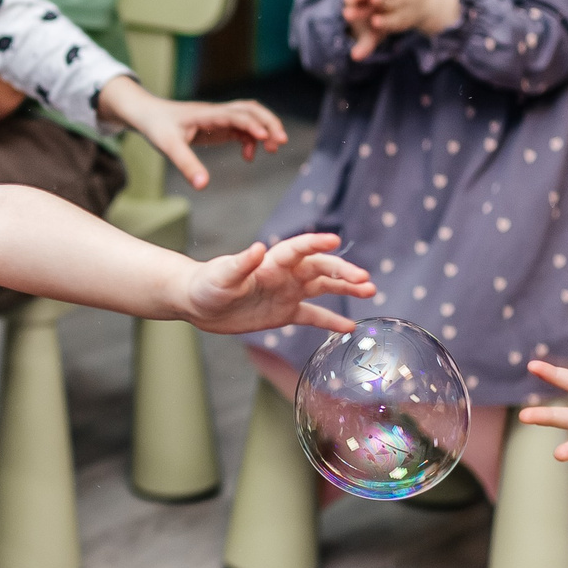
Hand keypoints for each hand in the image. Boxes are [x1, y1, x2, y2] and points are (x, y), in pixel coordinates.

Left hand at [94, 77, 286, 188]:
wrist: (147, 114)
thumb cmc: (157, 127)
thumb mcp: (169, 147)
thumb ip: (186, 164)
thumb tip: (203, 185)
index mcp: (207, 114)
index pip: (236, 114)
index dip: (251, 124)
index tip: (265, 137)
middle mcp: (217, 113)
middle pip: (251, 109)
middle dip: (269, 122)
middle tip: (281, 142)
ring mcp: (219, 119)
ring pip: (250, 117)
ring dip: (264, 129)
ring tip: (273, 149)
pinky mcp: (218, 126)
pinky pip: (242, 129)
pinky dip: (251, 140)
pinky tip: (248, 157)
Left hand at [175, 231, 373, 334]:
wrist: (198, 303)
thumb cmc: (207, 284)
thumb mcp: (221, 276)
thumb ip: (240, 264)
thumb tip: (258, 248)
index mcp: (270, 263)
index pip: (298, 249)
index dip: (315, 244)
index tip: (334, 240)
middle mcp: (284, 275)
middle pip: (320, 268)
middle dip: (343, 272)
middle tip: (365, 279)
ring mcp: (287, 293)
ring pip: (323, 288)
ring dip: (346, 288)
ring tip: (369, 291)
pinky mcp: (284, 312)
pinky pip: (313, 316)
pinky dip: (331, 321)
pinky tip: (350, 327)